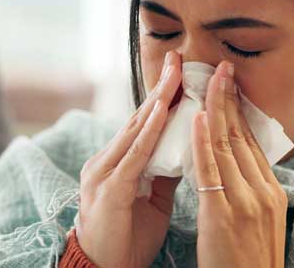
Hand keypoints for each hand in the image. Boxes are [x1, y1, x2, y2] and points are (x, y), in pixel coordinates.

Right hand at [75, 49, 183, 266]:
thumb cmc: (127, 236)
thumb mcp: (153, 198)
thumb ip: (166, 170)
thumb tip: (189, 147)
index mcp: (118, 162)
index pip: (145, 122)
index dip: (163, 97)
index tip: (181, 71)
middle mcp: (107, 160)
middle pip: (140, 117)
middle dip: (161, 87)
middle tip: (178, 58)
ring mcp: (104, 172)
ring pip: (136, 129)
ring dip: (157, 100)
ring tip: (175, 74)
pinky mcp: (109, 188)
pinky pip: (134, 154)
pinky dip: (149, 130)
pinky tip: (161, 111)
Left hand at [191, 60, 287, 267]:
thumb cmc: (249, 262)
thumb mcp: (260, 222)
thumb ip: (251, 192)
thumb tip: (238, 165)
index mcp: (272, 192)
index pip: (252, 143)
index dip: (239, 112)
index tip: (229, 86)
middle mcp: (263, 192)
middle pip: (242, 137)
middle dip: (230, 99)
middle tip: (221, 68)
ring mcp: (246, 202)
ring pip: (227, 146)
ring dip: (216, 109)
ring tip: (208, 79)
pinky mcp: (224, 215)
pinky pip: (211, 170)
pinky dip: (203, 141)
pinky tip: (198, 116)